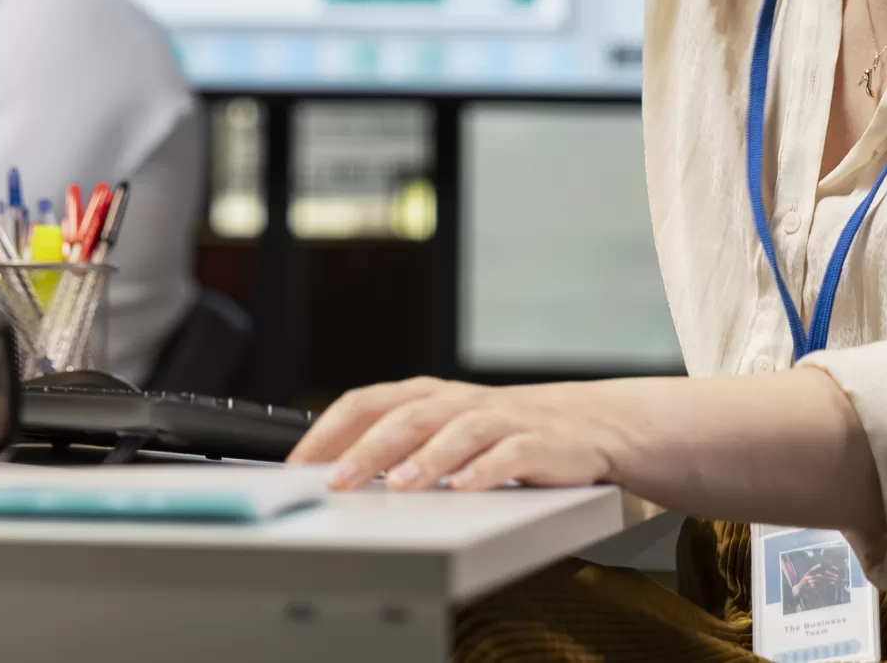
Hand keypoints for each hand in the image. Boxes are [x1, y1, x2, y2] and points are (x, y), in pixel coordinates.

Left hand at [288, 376, 626, 493]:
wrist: (586, 425)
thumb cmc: (501, 432)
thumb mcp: (443, 431)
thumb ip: (395, 446)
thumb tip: (332, 472)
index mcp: (428, 397)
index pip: (368, 402)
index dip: (331, 430)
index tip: (300, 463)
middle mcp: (458, 403)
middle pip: (407, 417)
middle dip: (368, 449)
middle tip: (338, 480)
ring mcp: (499, 420)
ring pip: (456, 431)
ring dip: (425, 458)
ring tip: (398, 487)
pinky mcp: (537, 443)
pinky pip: (508, 455)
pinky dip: (485, 470)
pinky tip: (466, 488)